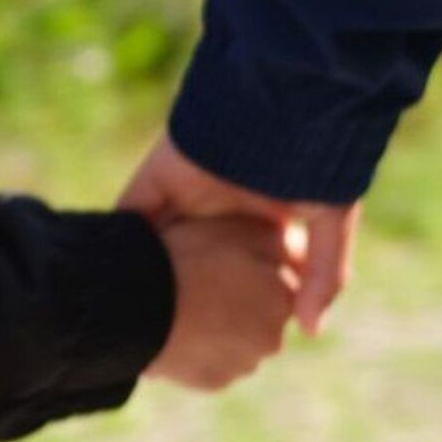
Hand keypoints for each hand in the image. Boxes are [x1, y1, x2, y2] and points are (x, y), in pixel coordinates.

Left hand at [120, 133, 359, 338]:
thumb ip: (327, 275)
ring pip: (158, 245)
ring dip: (145, 276)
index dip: (234, 309)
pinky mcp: (159, 180)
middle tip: (171, 344)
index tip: (223, 343)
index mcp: (264, 225)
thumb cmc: (316, 157)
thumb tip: (312, 330)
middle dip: (183, 299)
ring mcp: (186, 195)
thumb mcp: (333, 218)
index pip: (243, 275)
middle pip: (196, 266)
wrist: (281, 97)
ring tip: (130, 319)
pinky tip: (107, 279)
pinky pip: (130, 215)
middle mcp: (221, 214)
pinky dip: (116, 242)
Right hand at [148, 218, 298, 391]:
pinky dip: (202, 347)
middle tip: (202, 280)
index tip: (225, 260)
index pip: (283, 280)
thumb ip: (277, 241)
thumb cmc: (183, 258)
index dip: (253, 266)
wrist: (133, 306)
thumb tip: (299, 252)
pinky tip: (177, 328)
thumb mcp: (236, 230)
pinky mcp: (215, 383)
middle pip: (263, 312)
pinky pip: (214, 360)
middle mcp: (273, 336)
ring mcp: (243, 364)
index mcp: (283, 295)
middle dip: (243, 299)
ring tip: (185, 304)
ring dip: (223, 325)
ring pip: (240, 339)